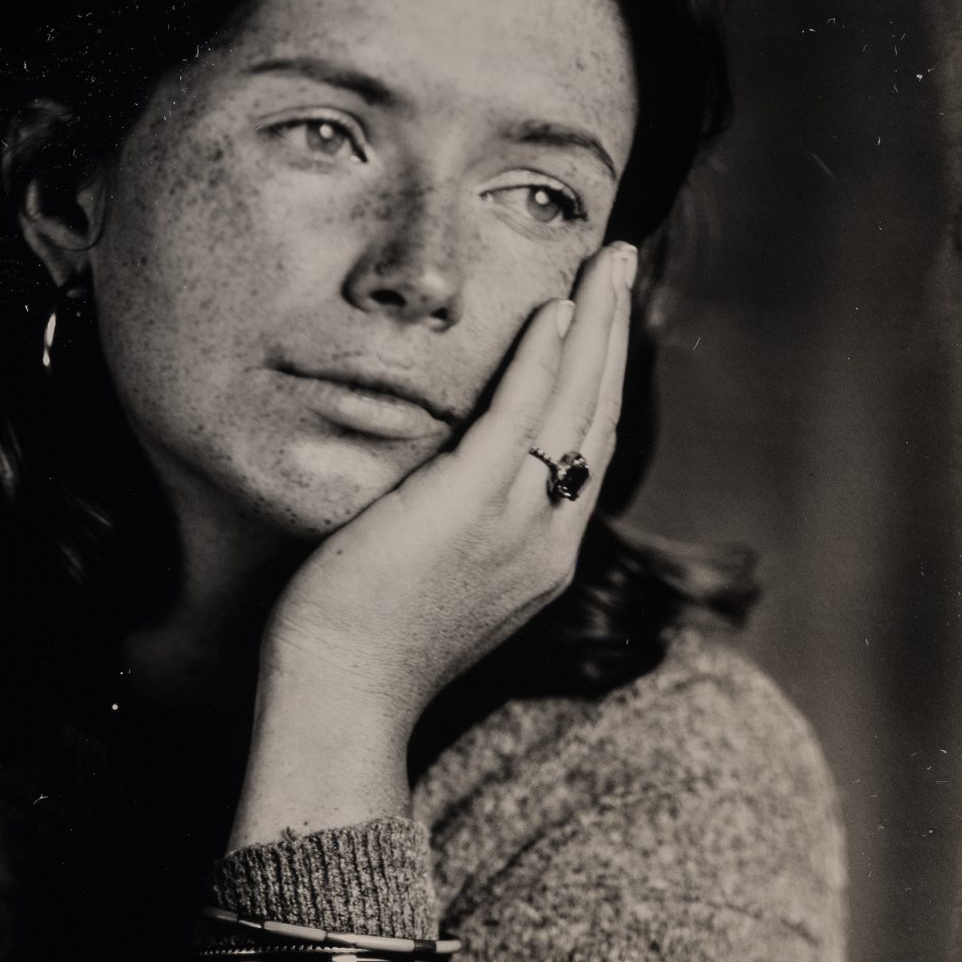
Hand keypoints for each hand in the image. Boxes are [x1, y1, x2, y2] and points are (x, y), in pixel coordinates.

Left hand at [229, 242, 633, 850]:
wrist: (338, 699)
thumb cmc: (359, 650)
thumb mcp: (430, 583)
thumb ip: (452, 530)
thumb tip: (431, 486)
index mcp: (542, 558)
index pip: (586, 449)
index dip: (598, 379)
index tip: (599, 323)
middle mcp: (548, 538)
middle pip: (599, 415)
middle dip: (615, 333)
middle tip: (622, 264)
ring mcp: (516, 522)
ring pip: (576, 402)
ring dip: (598, 322)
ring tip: (610, 262)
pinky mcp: (469, 504)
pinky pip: (520, 413)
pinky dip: (544, 355)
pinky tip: (554, 305)